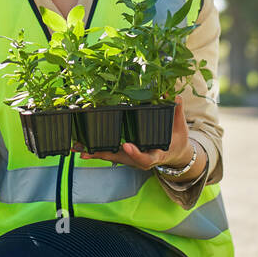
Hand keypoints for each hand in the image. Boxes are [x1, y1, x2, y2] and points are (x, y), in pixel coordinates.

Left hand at [74, 99, 199, 178]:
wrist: (175, 155)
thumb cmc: (177, 141)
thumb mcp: (180, 129)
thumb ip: (177, 113)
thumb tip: (174, 96)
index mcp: (155, 155)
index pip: (145, 158)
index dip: (136, 154)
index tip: (127, 146)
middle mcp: (140, 160)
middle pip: (120, 160)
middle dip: (103, 154)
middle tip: (86, 150)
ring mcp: (131, 159)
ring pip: (111, 157)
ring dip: (93, 152)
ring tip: (77, 147)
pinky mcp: (125, 156)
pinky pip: (109, 153)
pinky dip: (95, 150)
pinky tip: (81, 148)